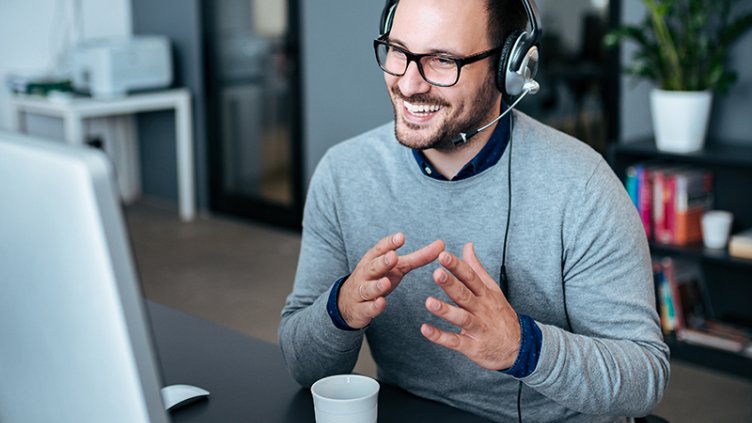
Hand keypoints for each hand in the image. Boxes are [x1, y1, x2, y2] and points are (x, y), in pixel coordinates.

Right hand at [339, 233, 443, 328]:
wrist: (349, 302)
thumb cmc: (378, 278)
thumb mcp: (398, 267)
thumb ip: (419, 257)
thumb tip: (442, 244)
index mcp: (373, 260)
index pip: (380, 249)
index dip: (389, 243)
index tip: (401, 237)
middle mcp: (365, 274)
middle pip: (373, 267)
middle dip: (382, 262)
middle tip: (393, 256)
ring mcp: (361, 291)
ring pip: (367, 288)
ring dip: (376, 285)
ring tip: (385, 282)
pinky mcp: (361, 309)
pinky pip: (368, 307)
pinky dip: (374, 306)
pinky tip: (381, 303)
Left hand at [420, 243, 520, 370]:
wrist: (519, 347)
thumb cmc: (500, 315)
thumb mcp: (493, 290)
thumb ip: (476, 268)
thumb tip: (467, 246)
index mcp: (485, 294)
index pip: (470, 277)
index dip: (457, 266)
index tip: (443, 255)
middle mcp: (482, 310)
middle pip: (465, 295)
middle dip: (451, 285)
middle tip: (436, 274)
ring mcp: (478, 328)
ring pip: (461, 318)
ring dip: (446, 310)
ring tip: (429, 302)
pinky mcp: (472, 347)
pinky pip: (455, 341)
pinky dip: (440, 336)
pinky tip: (425, 329)